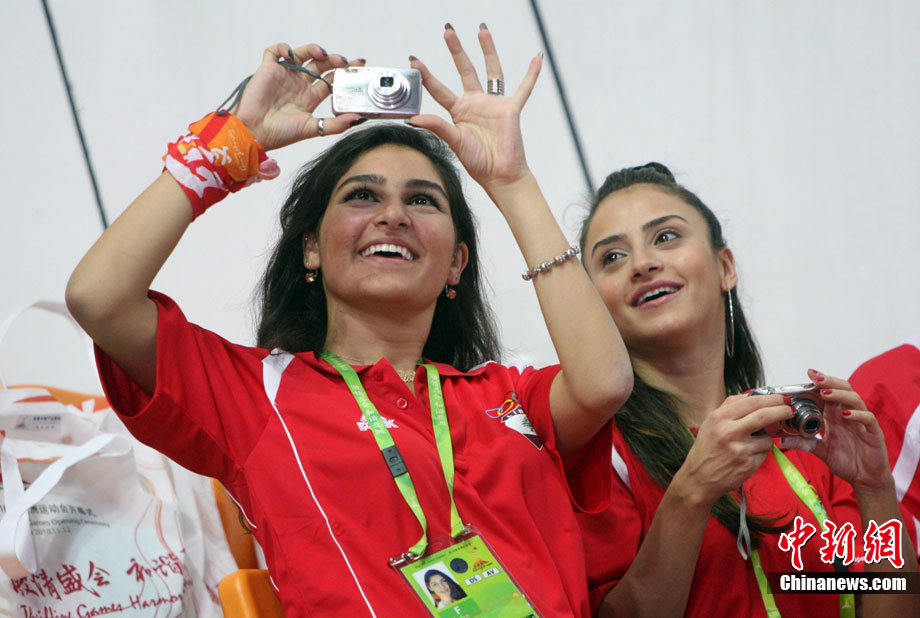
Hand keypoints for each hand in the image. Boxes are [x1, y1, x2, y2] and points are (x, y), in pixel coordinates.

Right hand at [233, 43, 366, 149]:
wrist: (255, 133)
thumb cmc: (281, 134)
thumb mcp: (313, 129)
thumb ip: (335, 125)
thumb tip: (358, 118)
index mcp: (310, 97)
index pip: (331, 80)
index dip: (344, 73)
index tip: (357, 67)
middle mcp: (299, 85)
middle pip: (320, 65)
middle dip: (333, 60)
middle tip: (343, 61)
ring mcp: (284, 75)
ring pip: (302, 54)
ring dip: (313, 49)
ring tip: (321, 54)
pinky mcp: (268, 69)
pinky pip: (274, 52)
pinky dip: (283, 48)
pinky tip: (290, 55)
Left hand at [408, 24, 542, 195]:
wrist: (500, 174)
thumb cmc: (478, 163)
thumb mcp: (454, 142)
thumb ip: (437, 127)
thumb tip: (414, 119)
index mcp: (458, 112)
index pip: (439, 89)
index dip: (427, 76)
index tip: (414, 61)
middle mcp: (475, 104)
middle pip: (465, 70)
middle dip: (456, 51)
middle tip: (448, 31)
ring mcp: (493, 104)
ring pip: (491, 71)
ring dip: (488, 51)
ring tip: (482, 32)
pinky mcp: (511, 109)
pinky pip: (524, 88)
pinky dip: (531, 75)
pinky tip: (537, 59)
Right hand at [673, 394, 793, 507]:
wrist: (698, 479)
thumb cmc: (705, 450)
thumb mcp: (710, 423)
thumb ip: (729, 408)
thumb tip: (751, 396)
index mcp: (719, 418)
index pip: (751, 402)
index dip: (771, 399)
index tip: (782, 399)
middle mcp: (729, 432)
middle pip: (764, 416)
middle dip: (782, 411)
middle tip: (789, 410)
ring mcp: (739, 450)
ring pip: (767, 439)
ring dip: (765, 440)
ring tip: (750, 445)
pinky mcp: (747, 465)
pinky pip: (763, 454)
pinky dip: (759, 454)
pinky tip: (746, 458)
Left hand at [781, 369, 892, 493]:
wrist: (864, 479)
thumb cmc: (845, 461)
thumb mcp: (821, 451)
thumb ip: (804, 443)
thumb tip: (782, 440)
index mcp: (835, 416)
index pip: (829, 393)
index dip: (821, 383)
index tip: (809, 373)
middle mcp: (849, 416)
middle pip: (843, 390)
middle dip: (829, 381)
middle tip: (815, 378)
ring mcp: (862, 423)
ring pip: (856, 400)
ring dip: (840, 394)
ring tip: (825, 393)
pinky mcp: (873, 433)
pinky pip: (868, 419)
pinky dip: (857, 414)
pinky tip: (845, 414)